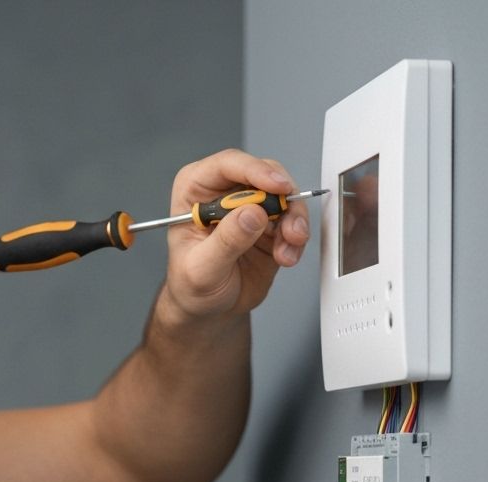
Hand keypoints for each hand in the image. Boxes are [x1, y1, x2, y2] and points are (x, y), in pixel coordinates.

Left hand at [159, 149, 311, 323]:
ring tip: (287, 251)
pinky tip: (286, 257)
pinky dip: (296, 239)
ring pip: (285, 196)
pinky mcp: (270, 224)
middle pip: (264, 175)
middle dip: (282, 201)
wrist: (207, 310)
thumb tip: (252, 214)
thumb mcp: (201, 268)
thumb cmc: (191, 286)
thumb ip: (226, 241)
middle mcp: (224, 192)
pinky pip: (293, 220)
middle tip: (289, 229)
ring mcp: (250, 206)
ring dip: (293, 222)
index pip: (228, 165)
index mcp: (196, 190)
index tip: (278, 187)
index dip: (256, 171)